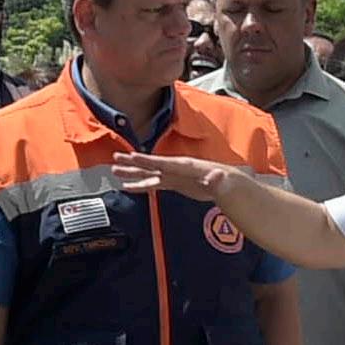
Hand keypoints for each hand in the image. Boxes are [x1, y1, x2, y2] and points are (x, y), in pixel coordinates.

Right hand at [113, 151, 246, 202]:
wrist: (229, 184)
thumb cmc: (226, 181)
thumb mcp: (223, 181)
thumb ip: (217, 180)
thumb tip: (216, 176)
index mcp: (185, 166)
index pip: (163, 162)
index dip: (148, 160)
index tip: (132, 156)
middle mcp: (176, 168)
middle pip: (151, 164)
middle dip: (134, 162)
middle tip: (115, 159)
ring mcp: (174, 176)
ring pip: (149, 174)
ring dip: (133, 173)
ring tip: (115, 172)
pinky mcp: (174, 183)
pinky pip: (154, 184)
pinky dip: (141, 185)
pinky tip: (130, 187)